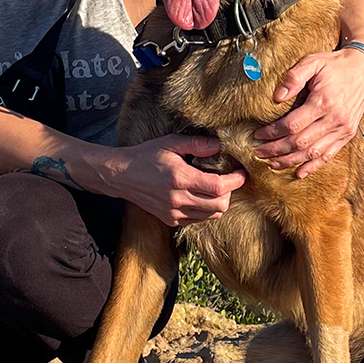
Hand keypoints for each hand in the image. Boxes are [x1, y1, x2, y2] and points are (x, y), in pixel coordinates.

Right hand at [113, 134, 245, 226]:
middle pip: (220, 205)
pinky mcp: (170, 220)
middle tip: (229, 179)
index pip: (219, 187)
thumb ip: (196, 144)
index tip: (241, 172)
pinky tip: (200, 196)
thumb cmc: (146, 156)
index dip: (236, 181)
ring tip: (216, 188)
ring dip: (219, 203)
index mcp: (181, 178)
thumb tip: (219, 146)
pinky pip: (198, 219)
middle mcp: (178, 199)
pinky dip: (206, 210)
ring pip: (211, 216)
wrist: (122, 176)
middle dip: (230, 192)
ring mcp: (174, 212)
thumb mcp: (170, 142)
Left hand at [253, 48, 363, 177]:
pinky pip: (329, 155)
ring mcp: (343, 129)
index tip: (257, 134)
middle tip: (258, 152)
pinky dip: (313, 166)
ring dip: (290, 161)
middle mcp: (335, 119)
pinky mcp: (348, 134)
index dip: (272, 133)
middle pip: (300, 143)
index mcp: (324, 102)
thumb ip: (294, 77)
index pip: (292, 125)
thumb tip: (277, 97)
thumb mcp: (313, 62)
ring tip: (272, 163)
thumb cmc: (334, 65)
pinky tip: (299, 172)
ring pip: (313, 153)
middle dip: (276, 150)